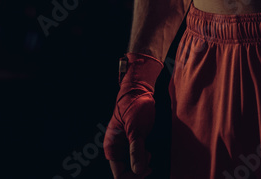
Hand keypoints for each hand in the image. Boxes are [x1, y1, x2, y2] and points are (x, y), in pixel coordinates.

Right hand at [104, 53, 162, 177]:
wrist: (140, 90)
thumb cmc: (134, 105)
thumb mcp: (136, 129)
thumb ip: (136, 150)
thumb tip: (137, 170)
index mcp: (112, 147)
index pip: (120, 175)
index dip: (133, 176)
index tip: (146, 168)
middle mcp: (116, 149)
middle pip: (126, 173)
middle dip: (139, 171)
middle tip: (148, 156)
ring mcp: (125, 147)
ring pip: (133, 167)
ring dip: (142, 165)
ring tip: (149, 152)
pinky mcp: (133, 143)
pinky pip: (138, 158)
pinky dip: (144, 159)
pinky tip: (149, 152)